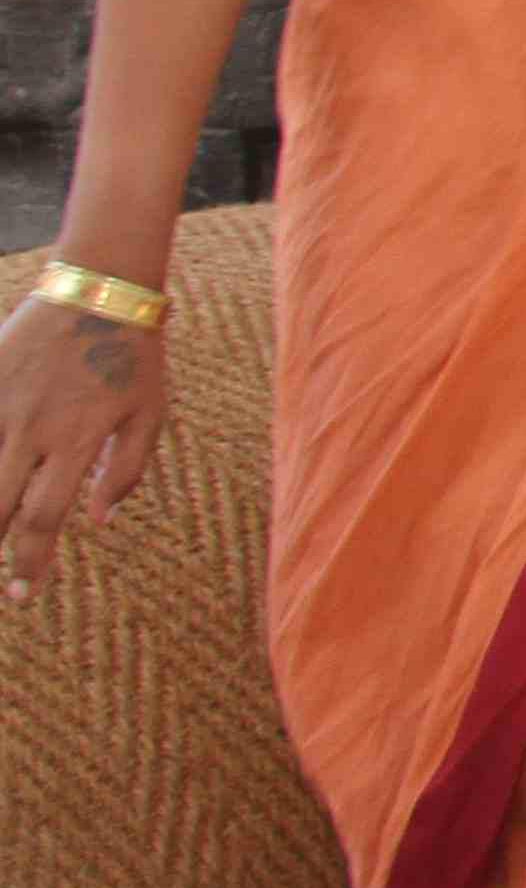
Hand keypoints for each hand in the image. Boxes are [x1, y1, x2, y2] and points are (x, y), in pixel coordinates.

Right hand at [0, 295, 165, 604]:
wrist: (98, 293)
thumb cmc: (132, 358)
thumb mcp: (148, 414)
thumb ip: (125, 471)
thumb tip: (98, 523)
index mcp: (75, 441)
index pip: (43, 519)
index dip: (30, 563)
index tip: (22, 595)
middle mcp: (31, 429)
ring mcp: (1, 407)